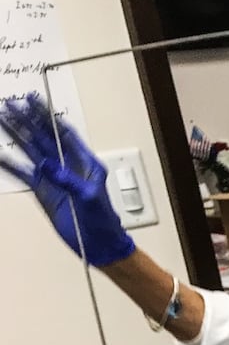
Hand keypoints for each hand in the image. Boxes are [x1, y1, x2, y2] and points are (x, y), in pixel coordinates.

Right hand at [0, 94, 134, 266]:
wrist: (99, 244)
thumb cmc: (103, 220)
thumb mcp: (89, 197)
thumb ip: (68, 180)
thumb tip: (45, 164)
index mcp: (85, 162)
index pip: (64, 132)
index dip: (48, 116)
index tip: (34, 100)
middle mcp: (68, 166)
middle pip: (44, 137)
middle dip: (28, 120)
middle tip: (11, 103)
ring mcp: (54, 178)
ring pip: (32, 151)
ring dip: (17, 136)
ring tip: (2, 119)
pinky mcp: (44, 191)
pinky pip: (24, 174)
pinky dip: (11, 165)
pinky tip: (0, 154)